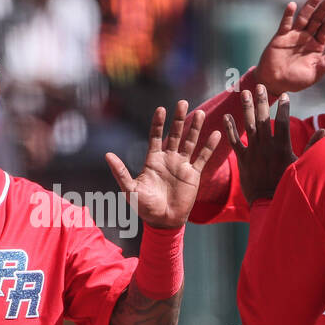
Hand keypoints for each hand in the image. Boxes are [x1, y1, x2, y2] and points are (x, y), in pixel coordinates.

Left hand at [105, 101, 219, 228]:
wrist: (163, 222)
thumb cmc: (144, 207)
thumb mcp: (130, 189)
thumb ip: (120, 171)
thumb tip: (107, 155)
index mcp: (153, 160)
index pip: (156, 136)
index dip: (158, 123)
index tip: (161, 109)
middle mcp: (168, 159)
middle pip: (175, 134)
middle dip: (178, 119)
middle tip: (182, 102)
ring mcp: (182, 166)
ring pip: (190, 142)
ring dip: (195, 128)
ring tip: (199, 113)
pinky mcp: (193, 175)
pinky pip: (202, 158)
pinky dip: (209, 146)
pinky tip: (216, 133)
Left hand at [223, 85, 323, 203]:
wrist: (270, 202)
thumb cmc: (288, 184)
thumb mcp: (302, 165)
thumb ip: (312, 146)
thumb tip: (323, 130)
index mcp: (283, 146)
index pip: (282, 121)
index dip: (284, 107)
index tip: (284, 95)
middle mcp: (267, 146)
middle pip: (264, 118)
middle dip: (261, 101)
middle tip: (259, 85)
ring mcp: (254, 152)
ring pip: (249, 126)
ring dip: (246, 108)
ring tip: (243, 93)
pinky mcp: (243, 160)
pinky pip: (235, 142)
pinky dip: (230, 129)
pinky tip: (225, 117)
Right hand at [254, 0, 324, 94]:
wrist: (274, 83)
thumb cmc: (295, 81)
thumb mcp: (314, 73)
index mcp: (316, 46)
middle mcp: (306, 38)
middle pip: (317, 20)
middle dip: (324, 9)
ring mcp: (293, 36)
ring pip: (303, 18)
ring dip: (310, 6)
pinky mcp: (281, 37)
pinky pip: (285, 24)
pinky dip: (288, 14)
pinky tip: (292, 5)